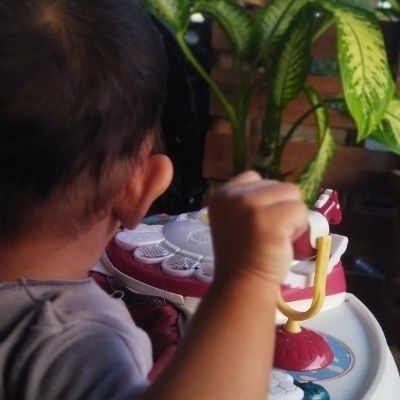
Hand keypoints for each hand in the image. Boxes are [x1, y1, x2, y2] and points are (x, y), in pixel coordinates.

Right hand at [208, 171, 307, 286]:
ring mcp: (249, 206)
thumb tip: (283, 192)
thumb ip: (249, 200)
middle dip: (279, 207)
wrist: (242, 284)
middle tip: (267, 233)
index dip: (264, 200)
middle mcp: (232, 195)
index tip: (257, 223)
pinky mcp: (269, 219)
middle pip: (277, 185)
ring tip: (276, 236)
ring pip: (292, 194)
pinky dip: (299, 227)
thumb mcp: (236, 218)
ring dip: (291, 215)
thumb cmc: (243, 255)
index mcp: (221, 194)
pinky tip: (282, 241)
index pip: (255, 178)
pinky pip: (301, 210)